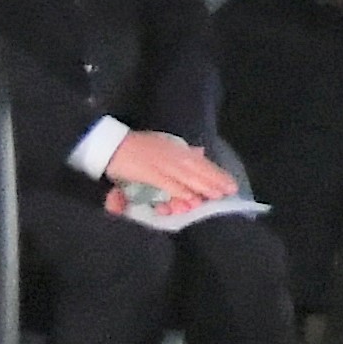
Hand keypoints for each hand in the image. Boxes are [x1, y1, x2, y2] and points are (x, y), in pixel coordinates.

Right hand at [108, 132, 240, 212]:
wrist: (112, 144)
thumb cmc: (136, 145)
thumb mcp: (163, 143)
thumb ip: (181, 151)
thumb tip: (200, 152)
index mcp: (175, 147)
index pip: (199, 161)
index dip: (215, 172)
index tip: (229, 183)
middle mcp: (172, 154)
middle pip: (197, 168)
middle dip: (214, 180)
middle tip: (230, 191)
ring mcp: (161, 163)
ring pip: (187, 176)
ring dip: (203, 186)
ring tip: (217, 196)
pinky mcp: (149, 172)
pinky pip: (168, 184)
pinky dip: (180, 191)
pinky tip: (192, 199)